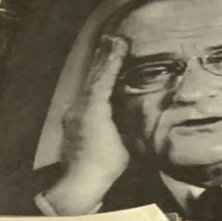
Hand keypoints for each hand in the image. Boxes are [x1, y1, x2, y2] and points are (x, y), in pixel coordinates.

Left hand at [41, 34, 130, 215]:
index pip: (104, 78)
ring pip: (88, 83)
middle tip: (114, 37)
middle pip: (94, 76)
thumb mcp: (125, 143)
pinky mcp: (73, 118)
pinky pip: (85, 94)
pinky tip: (101, 79)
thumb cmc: (104, 165)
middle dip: (105, 57)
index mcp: (94, 108)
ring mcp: (74, 111)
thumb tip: (148, 106)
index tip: (121, 41)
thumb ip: (132, 122)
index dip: (113, 59)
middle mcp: (81, 105)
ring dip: (99, 66)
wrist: (79, 183)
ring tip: (108, 48)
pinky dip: (94, 82)